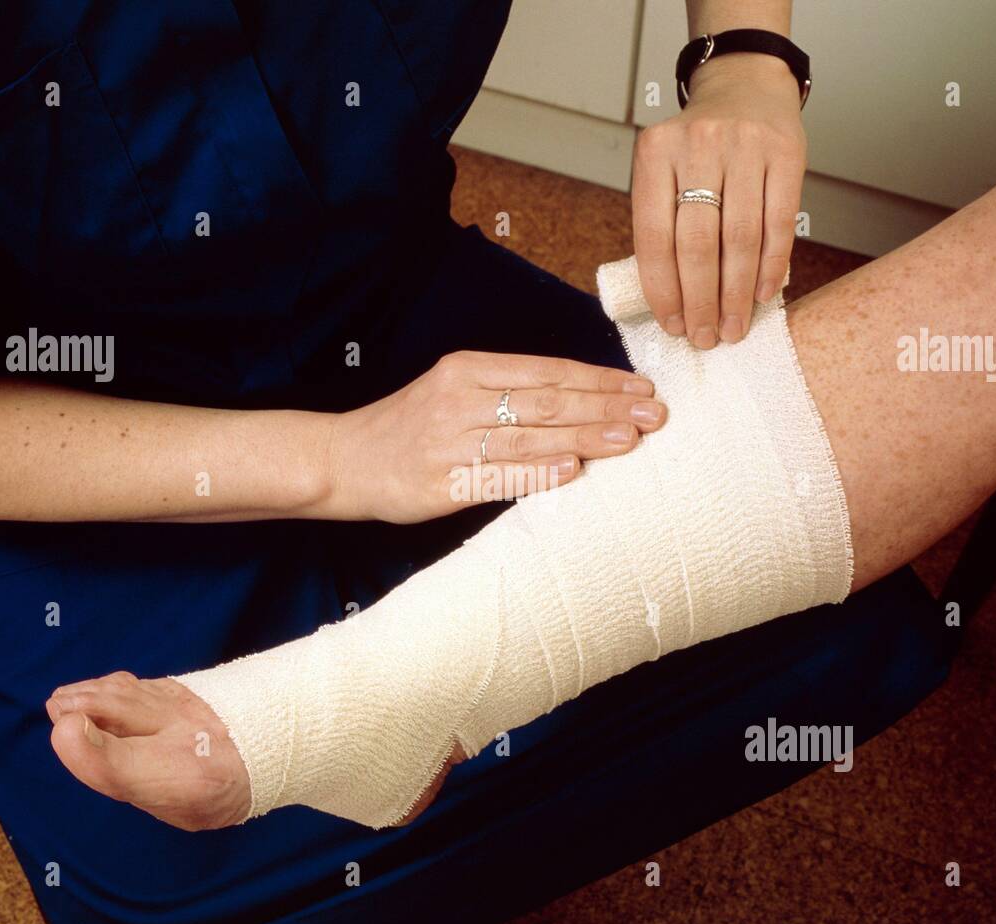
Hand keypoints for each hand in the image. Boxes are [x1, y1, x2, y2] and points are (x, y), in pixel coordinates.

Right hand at [324, 350, 664, 522]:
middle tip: (653, 415)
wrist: (341, 461)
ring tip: (628, 440)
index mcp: (466, 369)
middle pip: (546, 401)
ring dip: (584, 438)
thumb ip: (507, 394)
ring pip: (528, 437)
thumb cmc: (408, 428)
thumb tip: (580, 402)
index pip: (546, 371)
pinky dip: (538, 473)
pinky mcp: (440, 482)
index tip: (641, 388)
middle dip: (605, 407)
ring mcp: (449, 442)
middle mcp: (459, 399)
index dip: (598, 380)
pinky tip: (573, 471)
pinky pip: (498, 478)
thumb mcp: (453, 392)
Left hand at [632, 51, 806, 346]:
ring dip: (735, 294)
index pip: (654, 237)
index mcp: (655, 153)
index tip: (673, 326)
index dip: (663, 290)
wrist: (745, 84)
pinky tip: (761, 295)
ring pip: (739, 239)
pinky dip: (770, 267)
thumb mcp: (664, 168)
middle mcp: (699, 145)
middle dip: (700, 302)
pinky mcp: (787, 154)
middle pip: (697, 243)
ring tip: (732, 327)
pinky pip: (778, 224)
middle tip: (705, 338)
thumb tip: (670, 301)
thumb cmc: (698, 146)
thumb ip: (662, 220)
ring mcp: (745, 147)